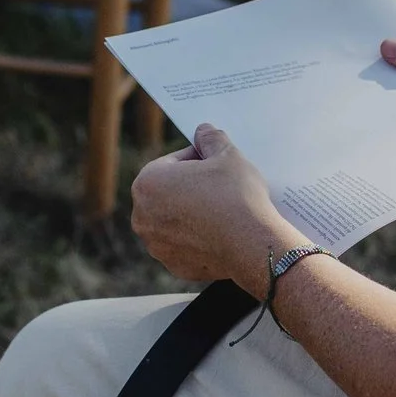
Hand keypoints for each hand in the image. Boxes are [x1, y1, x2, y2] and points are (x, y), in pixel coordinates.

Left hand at [131, 124, 304, 288]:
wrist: (253, 246)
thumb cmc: (237, 196)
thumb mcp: (227, 154)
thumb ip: (210, 138)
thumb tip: (203, 131)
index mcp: (147, 183)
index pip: (172, 162)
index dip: (197, 160)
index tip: (216, 164)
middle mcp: (142, 216)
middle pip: (169, 192)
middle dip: (191, 187)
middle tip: (220, 186)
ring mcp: (156, 244)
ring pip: (175, 220)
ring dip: (192, 213)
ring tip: (221, 210)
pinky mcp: (173, 265)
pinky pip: (185, 244)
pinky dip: (198, 238)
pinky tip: (220, 232)